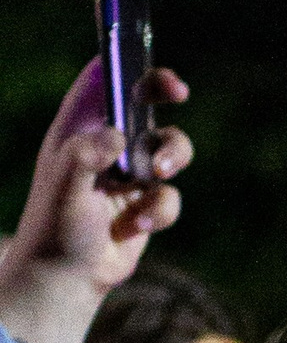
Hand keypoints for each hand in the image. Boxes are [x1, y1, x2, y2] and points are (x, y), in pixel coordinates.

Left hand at [0, 62, 192, 342]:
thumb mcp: (63, 188)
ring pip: (169, 146)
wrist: (64, 281)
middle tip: (178, 93)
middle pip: (144, 100)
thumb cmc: (54, 230)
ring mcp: (128, 174)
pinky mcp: (145, 203)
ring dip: (173, 156)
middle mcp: (105, 145)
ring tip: (158, 175)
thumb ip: (85, 156)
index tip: (145, 61)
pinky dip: (160, 211)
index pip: (101, 80)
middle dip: (164, 95)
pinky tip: (136, 228)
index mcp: (77, 130)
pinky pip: (170, 195)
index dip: (125, 62)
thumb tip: (118, 136)